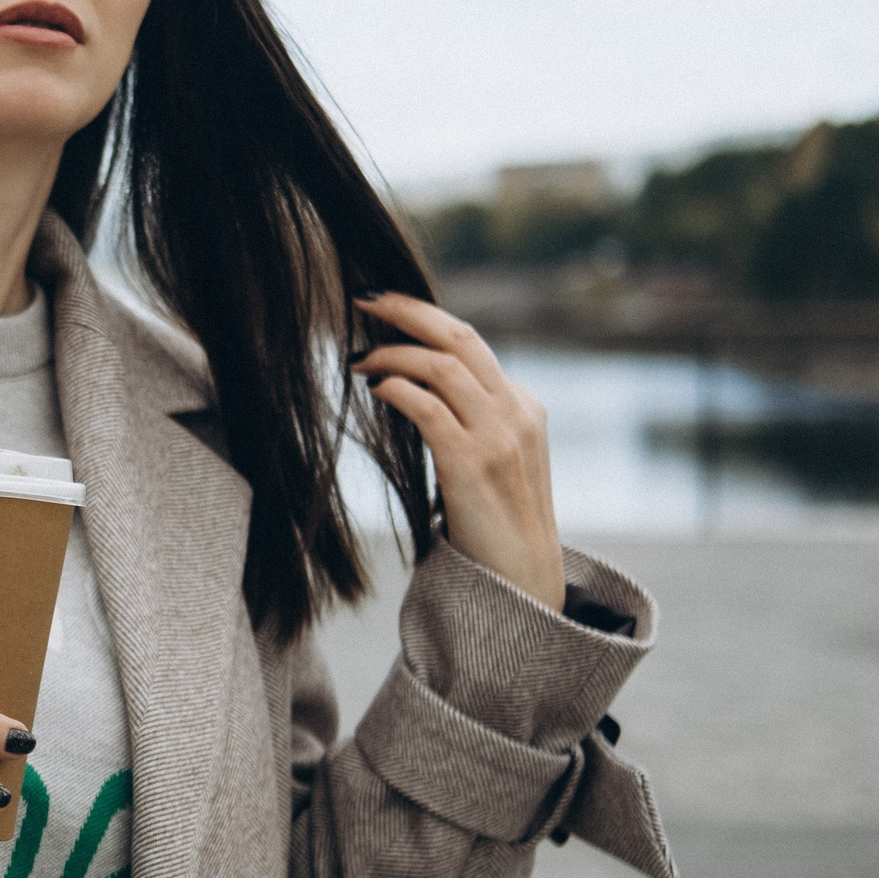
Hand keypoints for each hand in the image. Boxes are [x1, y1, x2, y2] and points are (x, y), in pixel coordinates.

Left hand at [348, 291, 564, 609]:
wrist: (522, 579)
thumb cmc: (493, 523)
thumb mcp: (490, 459)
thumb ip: (465, 422)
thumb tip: (412, 392)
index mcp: (522, 406)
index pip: (470, 344)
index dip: (422, 321)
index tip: (382, 311)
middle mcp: (515, 412)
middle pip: (461, 336)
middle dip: (409, 310)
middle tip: (363, 297)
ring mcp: (499, 436)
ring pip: (444, 366)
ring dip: (392, 353)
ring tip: (356, 358)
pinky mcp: (474, 464)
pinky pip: (430, 408)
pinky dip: (397, 390)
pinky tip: (373, 390)